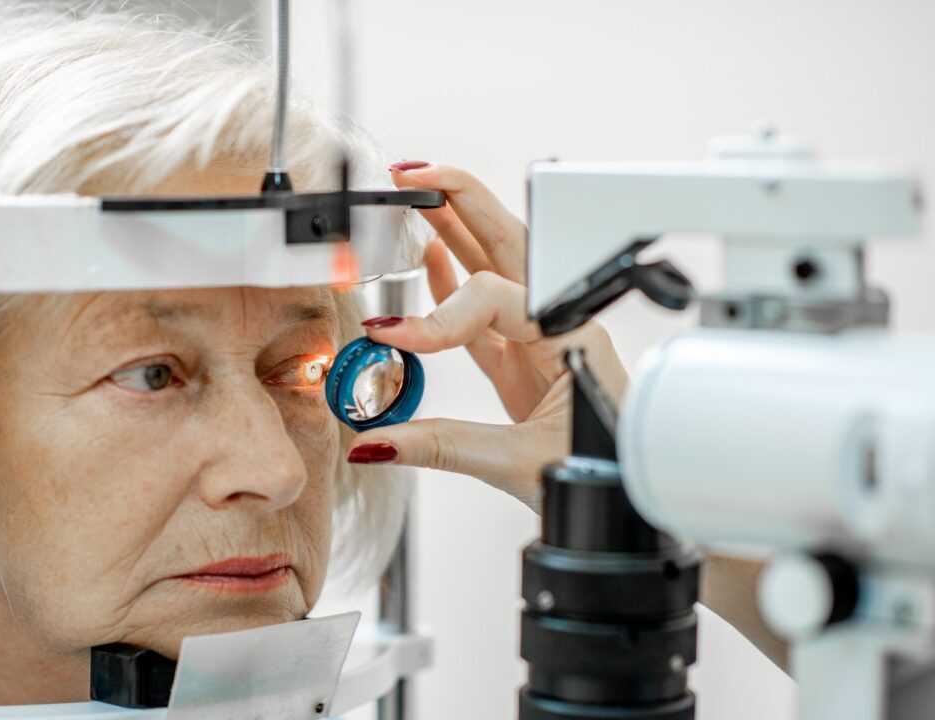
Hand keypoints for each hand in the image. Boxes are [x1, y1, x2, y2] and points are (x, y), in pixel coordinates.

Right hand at [346, 161, 627, 510]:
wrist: (632, 501)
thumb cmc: (605, 477)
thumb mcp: (519, 464)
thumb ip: (441, 447)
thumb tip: (377, 442)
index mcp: (570, 335)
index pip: (493, 298)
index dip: (436, 314)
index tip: (389, 337)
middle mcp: (557, 325)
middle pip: (506, 241)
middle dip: (459, 199)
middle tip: (412, 175)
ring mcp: (539, 340)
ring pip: (492, 269)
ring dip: (453, 230)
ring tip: (414, 198)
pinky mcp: (523, 364)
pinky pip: (483, 311)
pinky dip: (454, 283)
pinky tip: (432, 258)